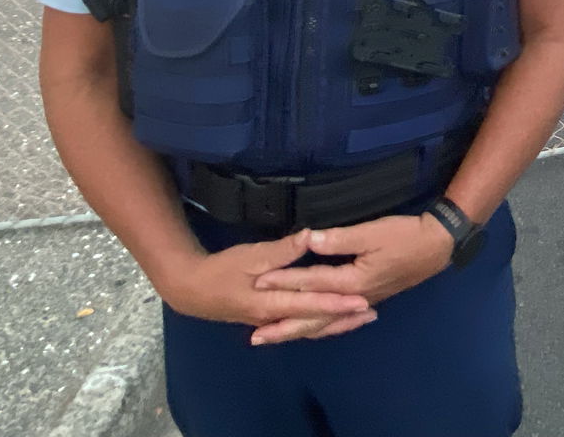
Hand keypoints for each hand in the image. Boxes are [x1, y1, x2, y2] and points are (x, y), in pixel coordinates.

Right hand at [153, 230, 375, 343]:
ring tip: (360, 318)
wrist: (192, 291)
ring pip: (309, 326)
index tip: (361, 300)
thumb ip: (283, 250)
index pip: (311, 304)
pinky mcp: (269, 319)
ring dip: (334, 322)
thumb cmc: (221, 270)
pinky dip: (319, 322)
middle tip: (371, 312)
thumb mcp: (251, 255)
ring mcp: (272, 321)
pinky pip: (300, 324)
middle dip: (343, 318)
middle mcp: (275, 318)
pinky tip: (331, 319)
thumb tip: (311, 236)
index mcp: (270, 303)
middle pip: (315, 321)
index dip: (337, 302)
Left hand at [248, 214, 455, 343]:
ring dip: (299, 331)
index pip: (312, 282)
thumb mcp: (374, 232)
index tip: (259, 283)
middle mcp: (354, 299)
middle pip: (314, 316)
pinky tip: (313, 329)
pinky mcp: (367, 299)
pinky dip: (321, 328)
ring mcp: (361, 302)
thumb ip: (340, 239)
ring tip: (275, 338)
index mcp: (353, 282)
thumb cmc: (405, 236)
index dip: (284, 281)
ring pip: (325, 323)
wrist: (437, 246)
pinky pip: (336, 321)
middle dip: (284, 325)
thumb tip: (309, 241)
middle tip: (256, 337)